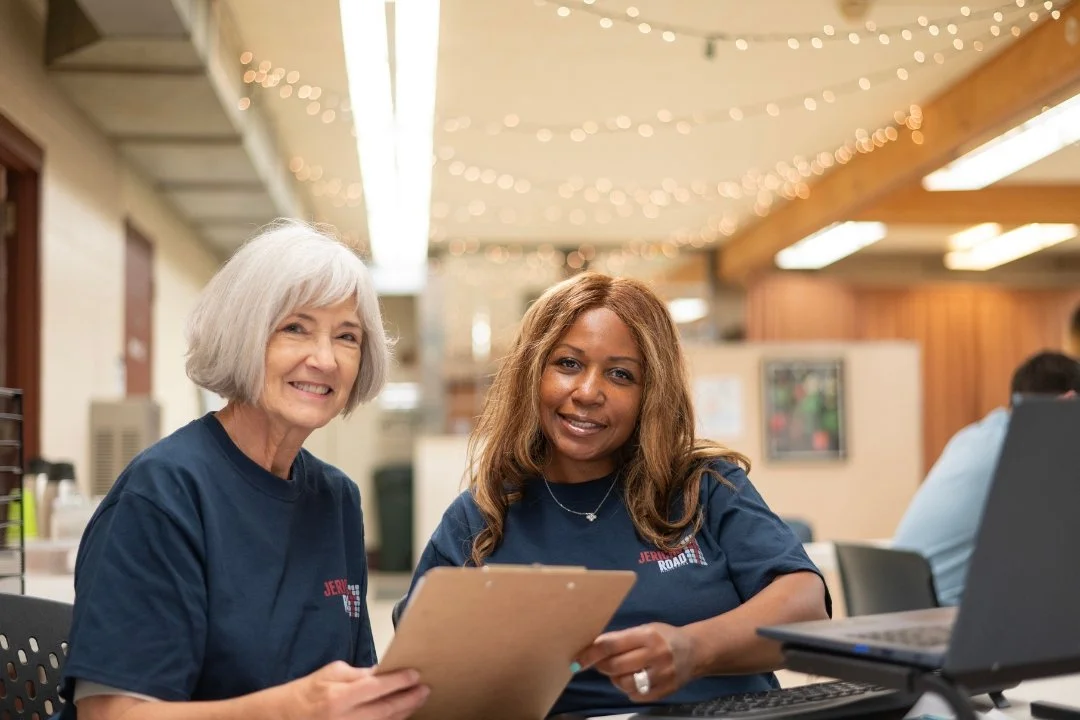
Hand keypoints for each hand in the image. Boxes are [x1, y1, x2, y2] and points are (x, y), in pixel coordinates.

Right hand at [283, 660, 428, 719]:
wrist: (282, 718)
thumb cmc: (306, 692)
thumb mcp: (330, 674)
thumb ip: (358, 674)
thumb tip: (383, 672)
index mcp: (338, 697)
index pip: (376, 687)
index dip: (399, 681)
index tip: (415, 674)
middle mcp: (345, 719)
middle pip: (385, 710)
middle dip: (409, 699)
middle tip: (425, 689)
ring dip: (404, 712)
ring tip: (418, 700)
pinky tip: (401, 715)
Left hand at [575, 623, 696, 702]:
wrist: (695, 652)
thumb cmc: (664, 637)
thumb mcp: (645, 629)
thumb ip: (622, 638)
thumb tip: (593, 647)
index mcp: (647, 636)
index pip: (611, 645)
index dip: (591, 653)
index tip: (578, 659)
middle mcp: (655, 655)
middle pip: (615, 666)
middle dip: (601, 666)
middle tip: (599, 663)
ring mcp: (661, 675)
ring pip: (624, 684)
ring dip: (615, 678)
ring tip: (619, 671)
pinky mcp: (664, 691)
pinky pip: (636, 696)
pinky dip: (628, 689)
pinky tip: (632, 679)